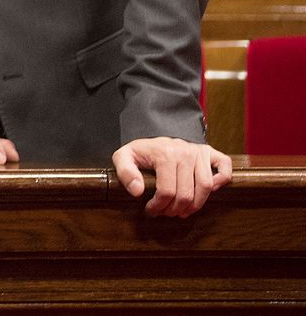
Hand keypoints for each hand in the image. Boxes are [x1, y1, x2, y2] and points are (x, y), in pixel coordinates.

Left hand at [112, 136, 232, 216]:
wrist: (155, 136)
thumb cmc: (141, 151)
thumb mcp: (124, 157)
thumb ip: (125, 172)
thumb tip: (137, 192)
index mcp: (165, 154)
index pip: (167, 191)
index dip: (158, 206)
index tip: (151, 211)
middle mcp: (185, 152)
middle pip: (186, 193)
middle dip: (175, 209)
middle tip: (166, 213)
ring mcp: (199, 152)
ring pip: (206, 187)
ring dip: (195, 205)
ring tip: (182, 211)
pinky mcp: (210, 153)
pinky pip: (224, 168)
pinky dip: (221, 182)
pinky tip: (208, 192)